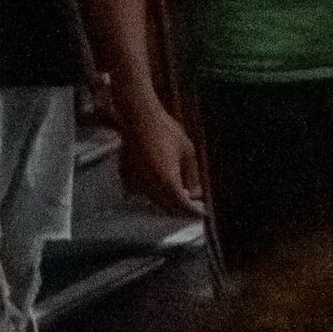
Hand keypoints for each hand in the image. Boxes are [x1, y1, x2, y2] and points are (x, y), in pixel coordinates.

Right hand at [115, 100, 204, 216]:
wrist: (139, 118)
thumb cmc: (166, 131)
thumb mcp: (188, 153)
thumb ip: (192, 177)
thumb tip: (196, 193)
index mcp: (167, 181)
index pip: (182, 206)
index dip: (194, 212)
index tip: (203, 214)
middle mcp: (150, 186)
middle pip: (169, 208)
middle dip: (183, 210)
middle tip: (196, 208)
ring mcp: (137, 182)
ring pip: (156, 202)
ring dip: (170, 204)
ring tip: (185, 198)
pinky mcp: (129, 177)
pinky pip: (145, 194)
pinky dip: (157, 196)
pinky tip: (167, 189)